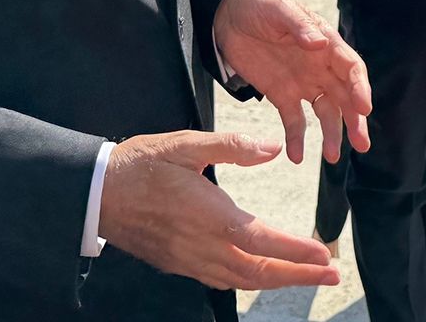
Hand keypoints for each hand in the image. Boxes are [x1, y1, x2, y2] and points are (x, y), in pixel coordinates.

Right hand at [98, 131, 340, 290]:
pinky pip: (219, 279)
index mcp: (211, 216)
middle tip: (331, 274)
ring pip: (241, 281)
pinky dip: (246, 280)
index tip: (325, 256)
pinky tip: (258, 273)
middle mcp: (203, 246)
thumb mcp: (185, 143)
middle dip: (298, 275)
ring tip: (305, 275)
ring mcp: (189, 260)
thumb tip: (273, 148)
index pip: (264, 242)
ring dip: (276, 280)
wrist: (94, 193)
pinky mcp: (177, 264)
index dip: (298, 253)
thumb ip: (233, 146)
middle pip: (259, 272)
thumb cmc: (140, 164)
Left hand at [212, 0, 369, 163]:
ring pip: (325, 113)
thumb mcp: (278, 9)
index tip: (364, 108)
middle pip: (345, 96)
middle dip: (355, 120)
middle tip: (361, 143)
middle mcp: (320, 67)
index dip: (360, 88)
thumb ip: (299, 25)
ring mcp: (303, 83)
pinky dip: (297, 139)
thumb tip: (319, 44)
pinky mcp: (282, 95)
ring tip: (332, 157)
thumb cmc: (259, 6)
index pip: (350, 68)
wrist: (228, 17)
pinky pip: (294, 121)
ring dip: (331, 134)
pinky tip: (297, 156)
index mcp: (326, 43)